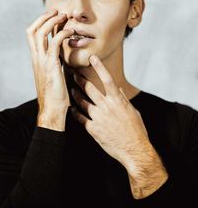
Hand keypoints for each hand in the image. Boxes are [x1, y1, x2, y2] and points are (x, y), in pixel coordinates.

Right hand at [26, 10, 73, 130]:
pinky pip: (54, 43)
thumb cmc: (56, 94)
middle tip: (58, 12)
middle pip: (33, 30)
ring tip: (64, 17)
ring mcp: (42, 61)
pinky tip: (71, 33)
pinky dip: (62, 34)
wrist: (53, 110)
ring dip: (52, 21)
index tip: (54, 16)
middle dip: (44, 17)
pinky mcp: (51, 66)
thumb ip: (56, 62)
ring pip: (40, 33)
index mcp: (37, 59)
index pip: (32, 35)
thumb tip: (62, 54)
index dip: (41, 22)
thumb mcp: (54, 74)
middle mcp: (36, 58)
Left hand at [71, 55, 167, 197]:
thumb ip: (123, 99)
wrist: (134, 150)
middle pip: (90, 88)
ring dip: (75, 94)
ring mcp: (98, 117)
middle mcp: (107, 106)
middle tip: (74, 75)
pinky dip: (75, 112)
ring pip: (82, 102)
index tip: (93, 58)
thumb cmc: (136, 130)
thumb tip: (118, 89)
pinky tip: (71, 108)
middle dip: (80, 80)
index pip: (107, 78)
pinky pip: (80, 118)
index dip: (99, 67)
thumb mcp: (132, 111)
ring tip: (71, 90)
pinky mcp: (93, 129)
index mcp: (118, 100)